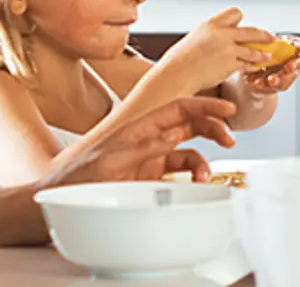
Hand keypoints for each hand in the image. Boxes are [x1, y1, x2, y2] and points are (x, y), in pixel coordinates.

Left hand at [43, 97, 237, 186]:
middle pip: (190, 126)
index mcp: (139, 128)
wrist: (60, 203)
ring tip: (203, 176)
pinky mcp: (152, 181)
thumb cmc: (78, 180)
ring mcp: (151, 161)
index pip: (179, 109)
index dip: (204, 106)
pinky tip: (191, 186)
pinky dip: (192, 179)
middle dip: (212, 129)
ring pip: (189, 153)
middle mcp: (148, 141)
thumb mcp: (111, 159)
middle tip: (229, 139)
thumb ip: (145, 146)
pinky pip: (181, 175)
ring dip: (203, 163)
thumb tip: (174, 133)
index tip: (227, 109)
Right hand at [154, 8, 276, 92]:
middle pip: (252, 31)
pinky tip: (255, 66)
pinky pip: (248, 64)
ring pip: (253, 49)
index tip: (242, 27)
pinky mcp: (231, 64)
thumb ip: (212, 35)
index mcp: (211, 24)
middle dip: (264, 35)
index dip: (240, 21)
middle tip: (271, 37)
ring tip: (268, 55)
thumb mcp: (195, 38)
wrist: (175, 75)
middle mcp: (221, 34)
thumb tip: (224, 35)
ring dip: (262, 53)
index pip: (235, 13)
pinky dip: (252, 65)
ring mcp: (228, 49)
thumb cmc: (180, 60)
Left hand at [236, 35, 299, 92]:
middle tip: (289, 66)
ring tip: (271, 79)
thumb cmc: (253, 54)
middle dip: (295, 64)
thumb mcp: (255, 46)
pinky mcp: (277, 86)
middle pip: (299, 62)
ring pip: (288, 77)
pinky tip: (257, 82)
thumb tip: (263, 38)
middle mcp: (290, 60)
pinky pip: (275, 86)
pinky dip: (265, 84)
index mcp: (288, 47)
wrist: (247, 73)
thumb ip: (262, 43)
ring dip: (280, 78)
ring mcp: (285, 74)